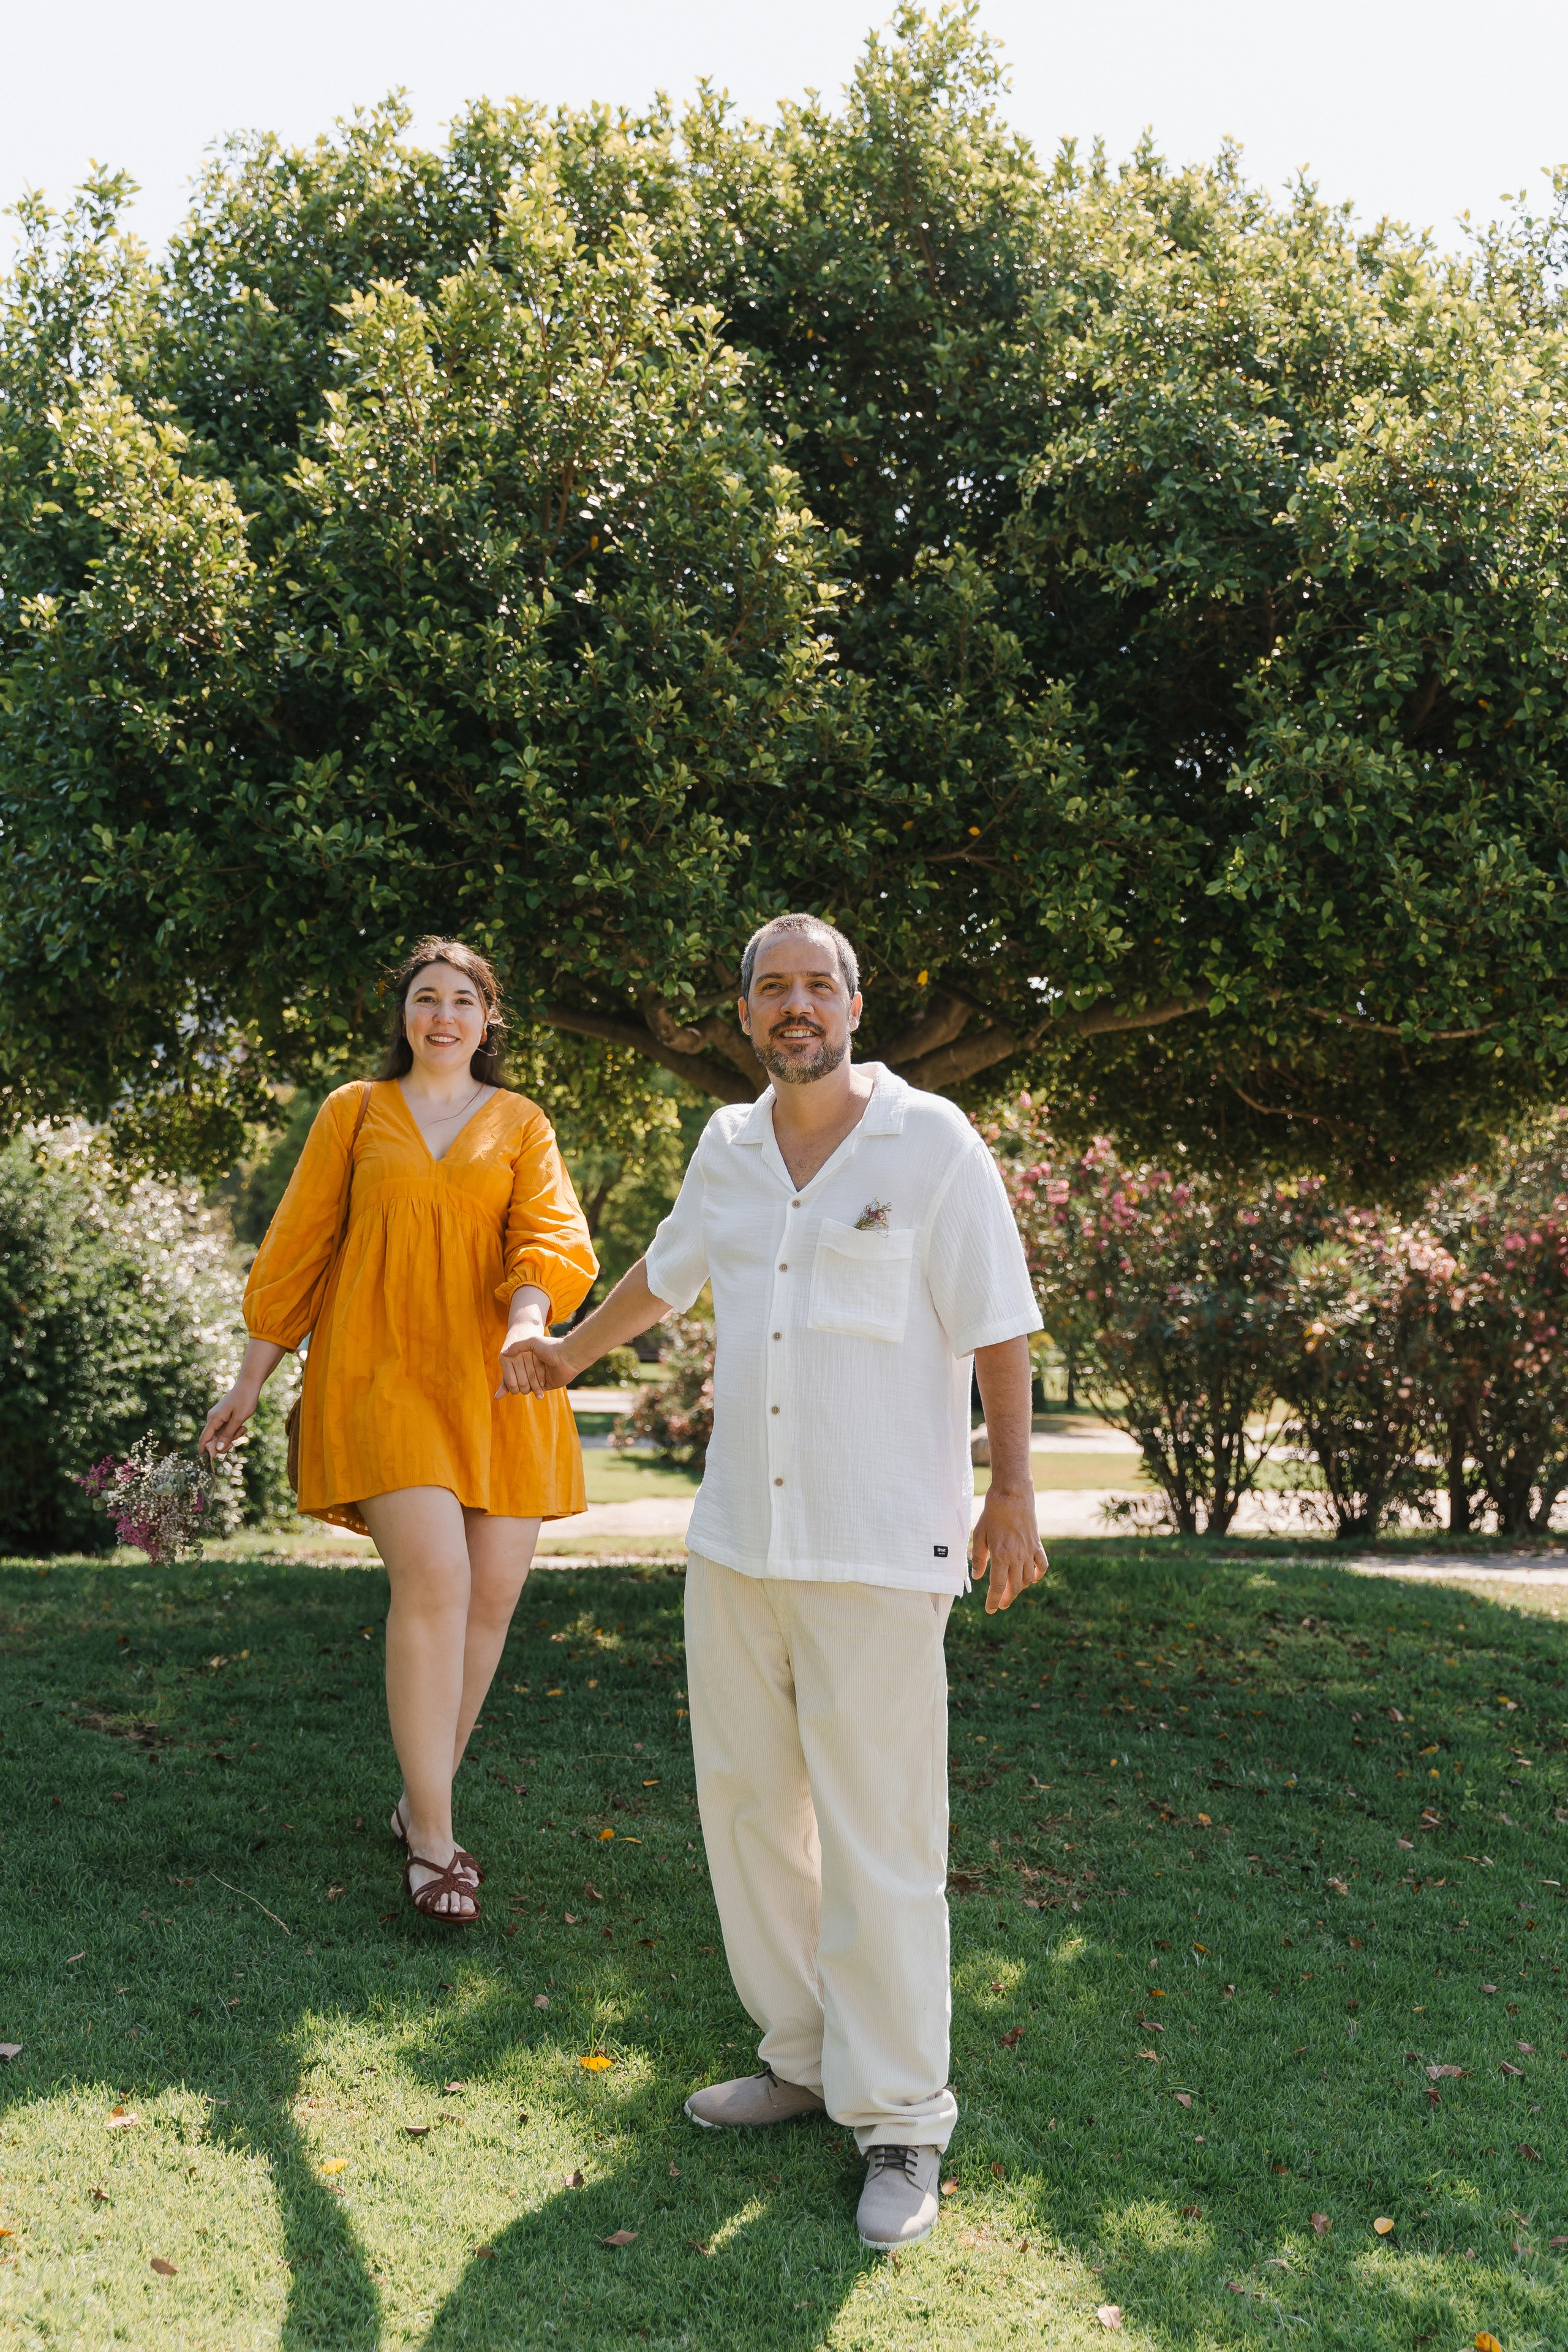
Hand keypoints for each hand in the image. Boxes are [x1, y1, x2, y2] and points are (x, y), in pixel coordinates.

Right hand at [200, 1384, 258, 1462]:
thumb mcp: (238, 1419)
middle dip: (226, 1442)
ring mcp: (218, 1418)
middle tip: (240, 1434)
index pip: (204, 1439)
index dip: (205, 1452)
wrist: (249, 1384)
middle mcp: (212, 1419)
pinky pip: (226, 1429)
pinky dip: (234, 1430)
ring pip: (221, 1435)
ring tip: (243, 1427)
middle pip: (213, 1439)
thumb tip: (217, 1450)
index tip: (210, 1462)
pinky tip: (242, 1425)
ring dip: (232, 1436)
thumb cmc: (245, 1400)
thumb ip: (228, 1435)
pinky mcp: (223, 1417)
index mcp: (213, 1419)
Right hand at [497, 1329, 578, 1398]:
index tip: (504, 1378)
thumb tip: (504, 1353)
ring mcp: (541, 1377)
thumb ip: (517, 1346)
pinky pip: (537, 1391)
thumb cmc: (550, 1347)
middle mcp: (535, 1368)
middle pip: (520, 1379)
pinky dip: (535, 1390)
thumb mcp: (532, 1342)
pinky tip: (534, 1387)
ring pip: (527, 1386)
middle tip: (519, 1381)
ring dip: (527, 1386)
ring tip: (528, 1383)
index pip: (515, 1369)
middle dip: (518, 1382)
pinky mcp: (548, 1385)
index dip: (508, 1375)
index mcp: (530, 1357)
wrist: (568, 1356)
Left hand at [972, 1485, 1048, 1614]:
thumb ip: (979, 1558)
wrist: (1012, 1496)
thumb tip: (978, 1577)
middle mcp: (1016, 1557)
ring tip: (1011, 1590)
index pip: (997, 1586)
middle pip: (1014, 1587)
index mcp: (1000, 1556)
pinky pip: (1042, 1565)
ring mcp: (1029, 1552)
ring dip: (1020, 1588)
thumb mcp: (979, 1535)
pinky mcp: (1036, 1545)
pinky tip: (1031, 1578)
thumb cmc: (992, 1514)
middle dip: (1006, 1599)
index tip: (990, 1610)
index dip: (993, 1601)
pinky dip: (1038, 1575)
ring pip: (1027, 1579)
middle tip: (1000, 1604)